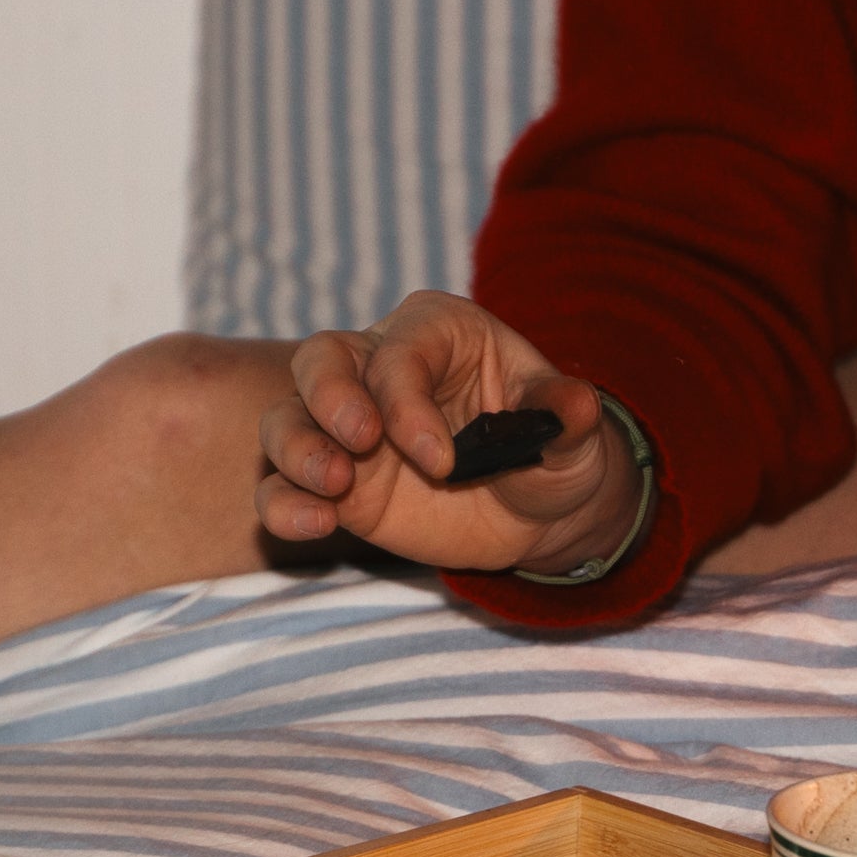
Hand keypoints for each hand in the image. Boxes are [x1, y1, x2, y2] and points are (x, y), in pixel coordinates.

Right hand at [258, 291, 636, 572]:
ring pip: (287, 418)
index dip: (409, 403)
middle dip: (330, 398)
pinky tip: (314, 523)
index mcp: (437, 333)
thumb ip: (566, 416)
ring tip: (335, 486)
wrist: (533, 512)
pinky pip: (281, 486)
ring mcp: (346, 429)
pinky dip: (284, 504)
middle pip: (322, 359)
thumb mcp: (571, 435)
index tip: (443, 462)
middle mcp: (378, 369)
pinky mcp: (330, 485)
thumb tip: (576, 406)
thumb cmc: (549, 453)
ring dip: (298, 451)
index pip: (402, 353)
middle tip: (360, 442)